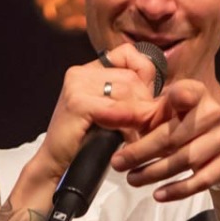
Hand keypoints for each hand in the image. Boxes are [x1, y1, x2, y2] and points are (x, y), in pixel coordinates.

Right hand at [38, 44, 162, 178]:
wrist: (57, 166)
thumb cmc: (86, 144)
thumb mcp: (112, 115)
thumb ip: (130, 99)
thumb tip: (162, 97)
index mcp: (88, 70)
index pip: (127, 55)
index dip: (144, 76)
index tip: (145, 101)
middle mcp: (80, 72)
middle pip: (131, 77)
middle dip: (145, 103)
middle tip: (146, 125)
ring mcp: (77, 85)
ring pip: (127, 91)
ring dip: (138, 116)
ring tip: (137, 133)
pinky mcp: (77, 102)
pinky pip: (115, 108)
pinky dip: (126, 122)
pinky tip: (127, 135)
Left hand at [110, 80, 219, 199]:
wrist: (218, 143)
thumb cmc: (181, 125)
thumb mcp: (161, 114)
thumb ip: (136, 115)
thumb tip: (103, 114)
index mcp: (196, 93)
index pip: (185, 94)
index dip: (175, 98)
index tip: (163, 105)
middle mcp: (213, 113)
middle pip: (173, 136)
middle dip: (142, 152)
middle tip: (117, 164)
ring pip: (185, 160)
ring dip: (154, 173)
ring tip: (132, 179)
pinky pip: (201, 181)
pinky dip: (178, 190)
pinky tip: (158, 195)